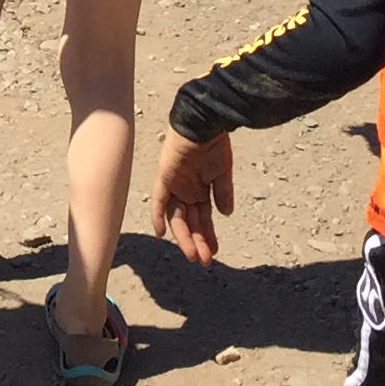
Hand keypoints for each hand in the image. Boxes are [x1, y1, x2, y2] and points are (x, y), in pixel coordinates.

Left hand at [149, 128, 232, 266]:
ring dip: (184, 236)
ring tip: (194, 255)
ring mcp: (175, 185)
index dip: (208, 235)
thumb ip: (223, 193)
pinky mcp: (165, 177)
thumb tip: (226, 215)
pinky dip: (158, 216)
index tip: (214, 251)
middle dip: (197, 241)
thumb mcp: (222, 173)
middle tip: (204, 261)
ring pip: (177, 217)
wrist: (205, 124)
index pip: (203, 218)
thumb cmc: (215, 145)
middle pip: (190, 222)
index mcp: (200, 189)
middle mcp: (186, 190)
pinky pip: (159, 200)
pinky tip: (161, 233)